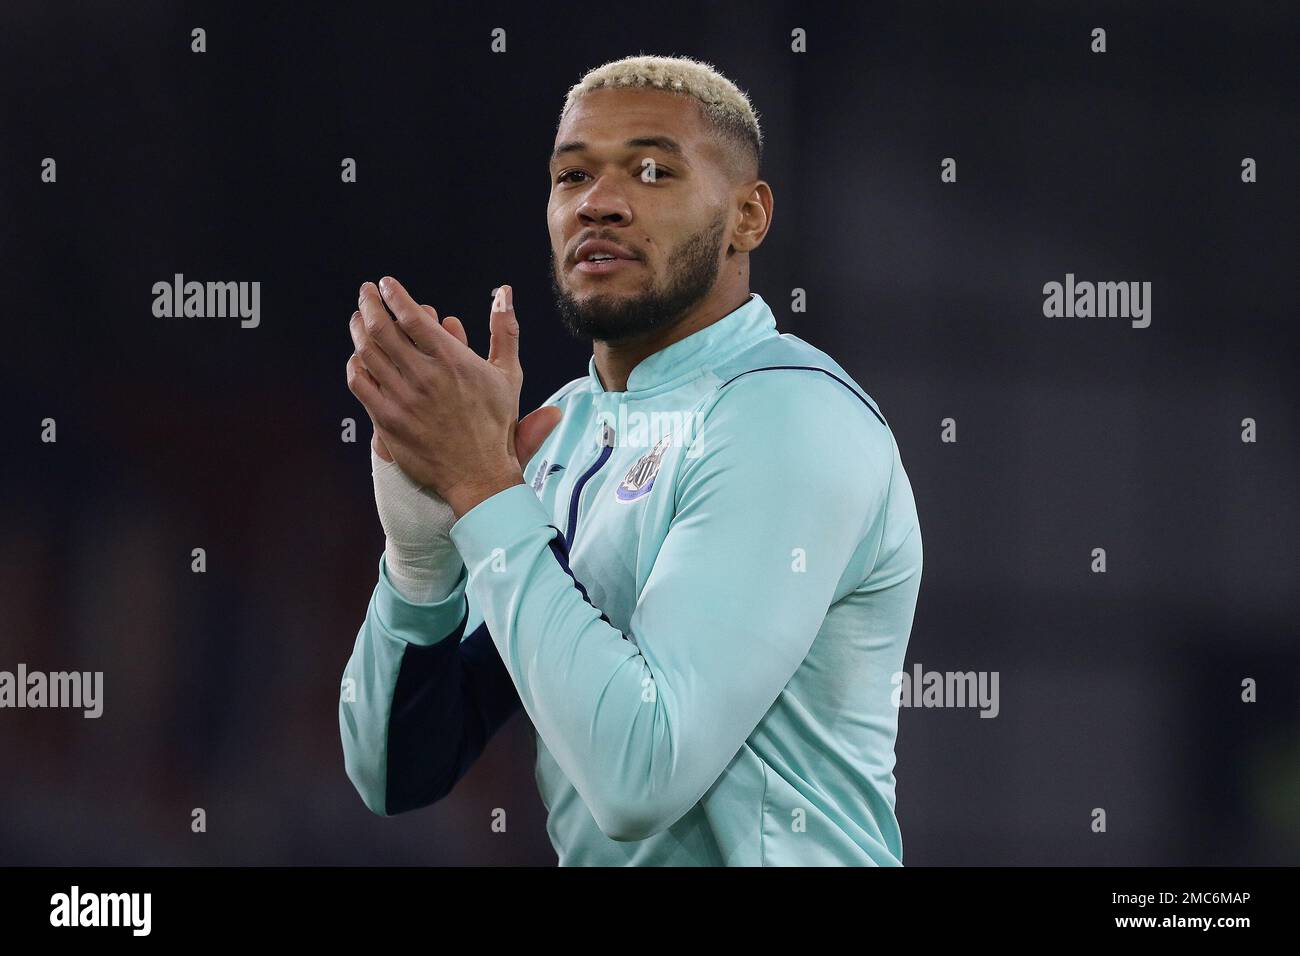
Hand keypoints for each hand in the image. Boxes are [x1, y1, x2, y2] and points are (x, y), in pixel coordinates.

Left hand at [347, 277, 561, 515]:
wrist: (480, 474)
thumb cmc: (495, 425)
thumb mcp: (508, 373)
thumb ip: (504, 329)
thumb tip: (505, 292)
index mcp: (452, 360)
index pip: (411, 315)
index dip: (393, 295)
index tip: (386, 285)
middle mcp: (424, 376)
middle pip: (381, 328)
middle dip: (368, 304)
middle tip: (365, 293)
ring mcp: (402, 399)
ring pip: (367, 352)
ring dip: (358, 329)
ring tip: (359, 319)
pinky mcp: (387, 421)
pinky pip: (360, 383)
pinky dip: (356, 365)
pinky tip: (359, 358)